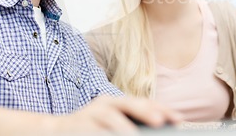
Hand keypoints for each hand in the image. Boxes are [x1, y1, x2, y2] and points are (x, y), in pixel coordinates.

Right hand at [56, 95, 181, 132]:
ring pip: (110, 116)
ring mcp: (90, 112)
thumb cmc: (92, 131)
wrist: (56, 132)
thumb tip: (159, 127)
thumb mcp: (114, 127)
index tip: (178, 119)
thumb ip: (133, 126)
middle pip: (128, 103)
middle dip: (146, 111)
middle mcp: (106, 104)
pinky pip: (93, 130)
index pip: (144, 103)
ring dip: (124, 127)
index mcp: (119, 104)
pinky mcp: (77, 125)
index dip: (162, 109)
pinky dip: (104, 135)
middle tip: (161, 122)